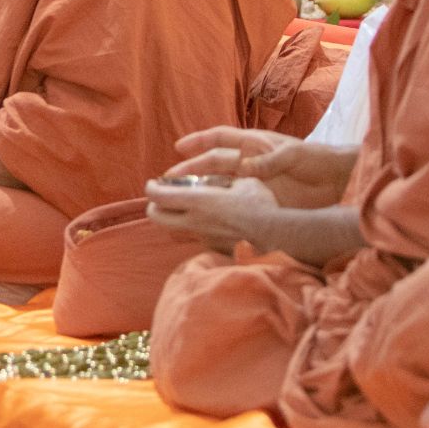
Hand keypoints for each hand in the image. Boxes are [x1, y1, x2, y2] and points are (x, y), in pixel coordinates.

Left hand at [144, 175, 280, 253]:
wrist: (277, 236)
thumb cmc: (260, 204)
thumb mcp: (243, 182)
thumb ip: (224, 179)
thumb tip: (217, 178)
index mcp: (198, 201)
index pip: (158, 196)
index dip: (151, 188)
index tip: (153, 183)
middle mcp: (194, 222)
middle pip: (156, 217)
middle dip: (154, 206)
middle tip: (162, 198)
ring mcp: (202, 238)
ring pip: (175, 229)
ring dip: (174, 218)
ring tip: (186, 209)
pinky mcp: (213, 249)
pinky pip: (196, 237)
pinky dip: (196, 228)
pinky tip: (210, 222)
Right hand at [165, 126, 351, 209]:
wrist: (341, 182)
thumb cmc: (318, 160)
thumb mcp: (295, 155)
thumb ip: (269, 160)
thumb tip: (245, 166)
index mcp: (253, 145)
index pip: (219, 139)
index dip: (198, 141)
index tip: (179, 148)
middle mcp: (248, 163)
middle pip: (212, 165)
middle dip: (190, 171)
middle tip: (169, 181)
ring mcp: (253, 183)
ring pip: (219, 186)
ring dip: (200, 191)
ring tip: (179, 201)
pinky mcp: (261, 202)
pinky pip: (234, 204)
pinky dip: (219, 209)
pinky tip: (206, 217)